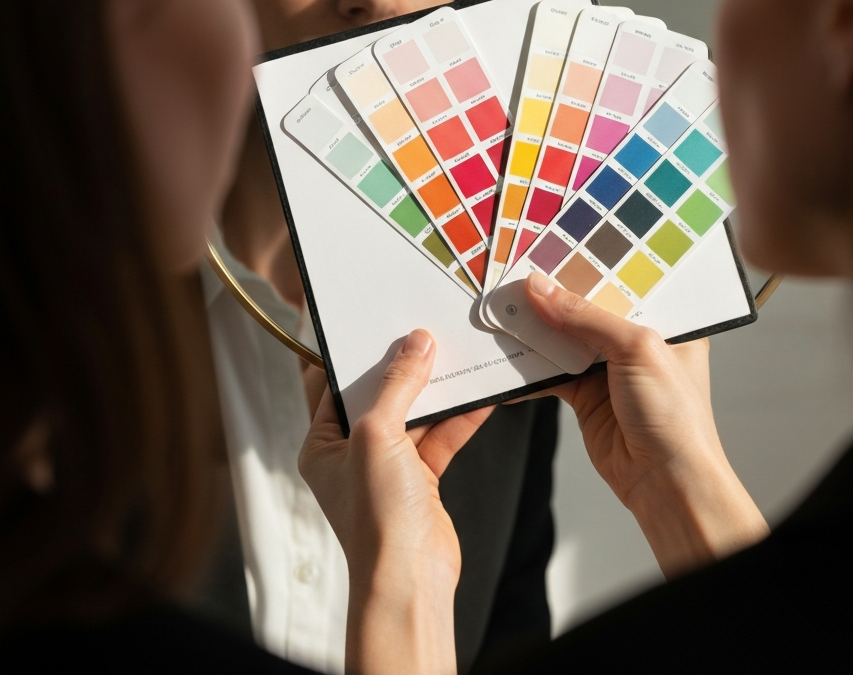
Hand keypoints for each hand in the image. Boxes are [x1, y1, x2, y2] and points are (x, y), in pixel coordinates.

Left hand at [299, 329, 491, 674]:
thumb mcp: (378, 436)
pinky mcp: (422, 480)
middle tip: (424, 330)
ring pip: (415, 414)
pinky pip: (441, 437)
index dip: (353, 353)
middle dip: (404, 366)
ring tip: (457, 354)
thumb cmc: (377, 520)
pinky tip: (481, 395)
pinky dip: (460, 417)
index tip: (373, 321)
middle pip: (380, 395)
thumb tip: (415, 343)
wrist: (411, 579)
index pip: (333, 384)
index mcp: (324, 444)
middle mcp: (353, 453)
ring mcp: (388, 467)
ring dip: (437, 389)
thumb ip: (398, 384)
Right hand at [525, 272, 767, 575]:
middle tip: (518, 270)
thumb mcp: (635, 349)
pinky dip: (529, 366)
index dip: (590, 262)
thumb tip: (540, 288)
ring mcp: (609, 368)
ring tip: (504, 307)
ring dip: (536, 328)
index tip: (553, 244)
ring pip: (565, 338)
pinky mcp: (586, 395)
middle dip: (555, 294)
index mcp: (666, 319)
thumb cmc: (675, 415)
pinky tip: (507, 354)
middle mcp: (638, 340)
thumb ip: (584, 317)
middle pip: (588, 307)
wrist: (666, 483)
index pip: (623, 279)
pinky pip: (551, 371)